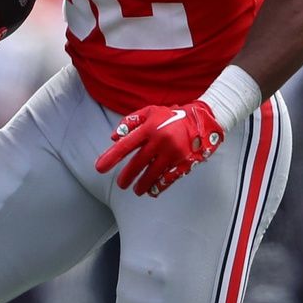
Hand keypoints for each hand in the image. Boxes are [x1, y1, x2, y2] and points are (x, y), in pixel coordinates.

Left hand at [94, 100, 223, 196]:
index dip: (111, 157)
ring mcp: (173, 153)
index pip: (126, 144)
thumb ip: (130, 122)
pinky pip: (168, 179)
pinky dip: (158, 186)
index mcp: (150, 127)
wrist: (202, 120)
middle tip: (121, 184)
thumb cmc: (171, 116)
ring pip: (152, 174)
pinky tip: (152, 191)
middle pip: (138, 163)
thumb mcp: (150, 112)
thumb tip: (114, 138)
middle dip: (126, 176)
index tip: (100, 168)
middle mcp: (160, 140)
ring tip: (135, 189)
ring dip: (141, 185)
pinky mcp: (184, 162)